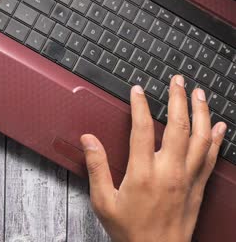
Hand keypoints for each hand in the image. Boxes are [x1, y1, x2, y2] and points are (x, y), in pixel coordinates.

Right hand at [80, 75, 226, 241]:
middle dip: (178, 99)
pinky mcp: (198, 187)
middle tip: (177, 81)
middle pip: (178, 127)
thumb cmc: (130, 230)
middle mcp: (169, 172)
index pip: (143, 129)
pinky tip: (219, 127)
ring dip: (201, 113)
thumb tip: (89, 140)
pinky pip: (212, 158)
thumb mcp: (103, 201)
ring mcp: (187, 178)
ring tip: (199, 94)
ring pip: (200, 138)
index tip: (138, 90)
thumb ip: (97, 167)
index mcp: (143, 173)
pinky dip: (217, 139)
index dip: (141, 105)